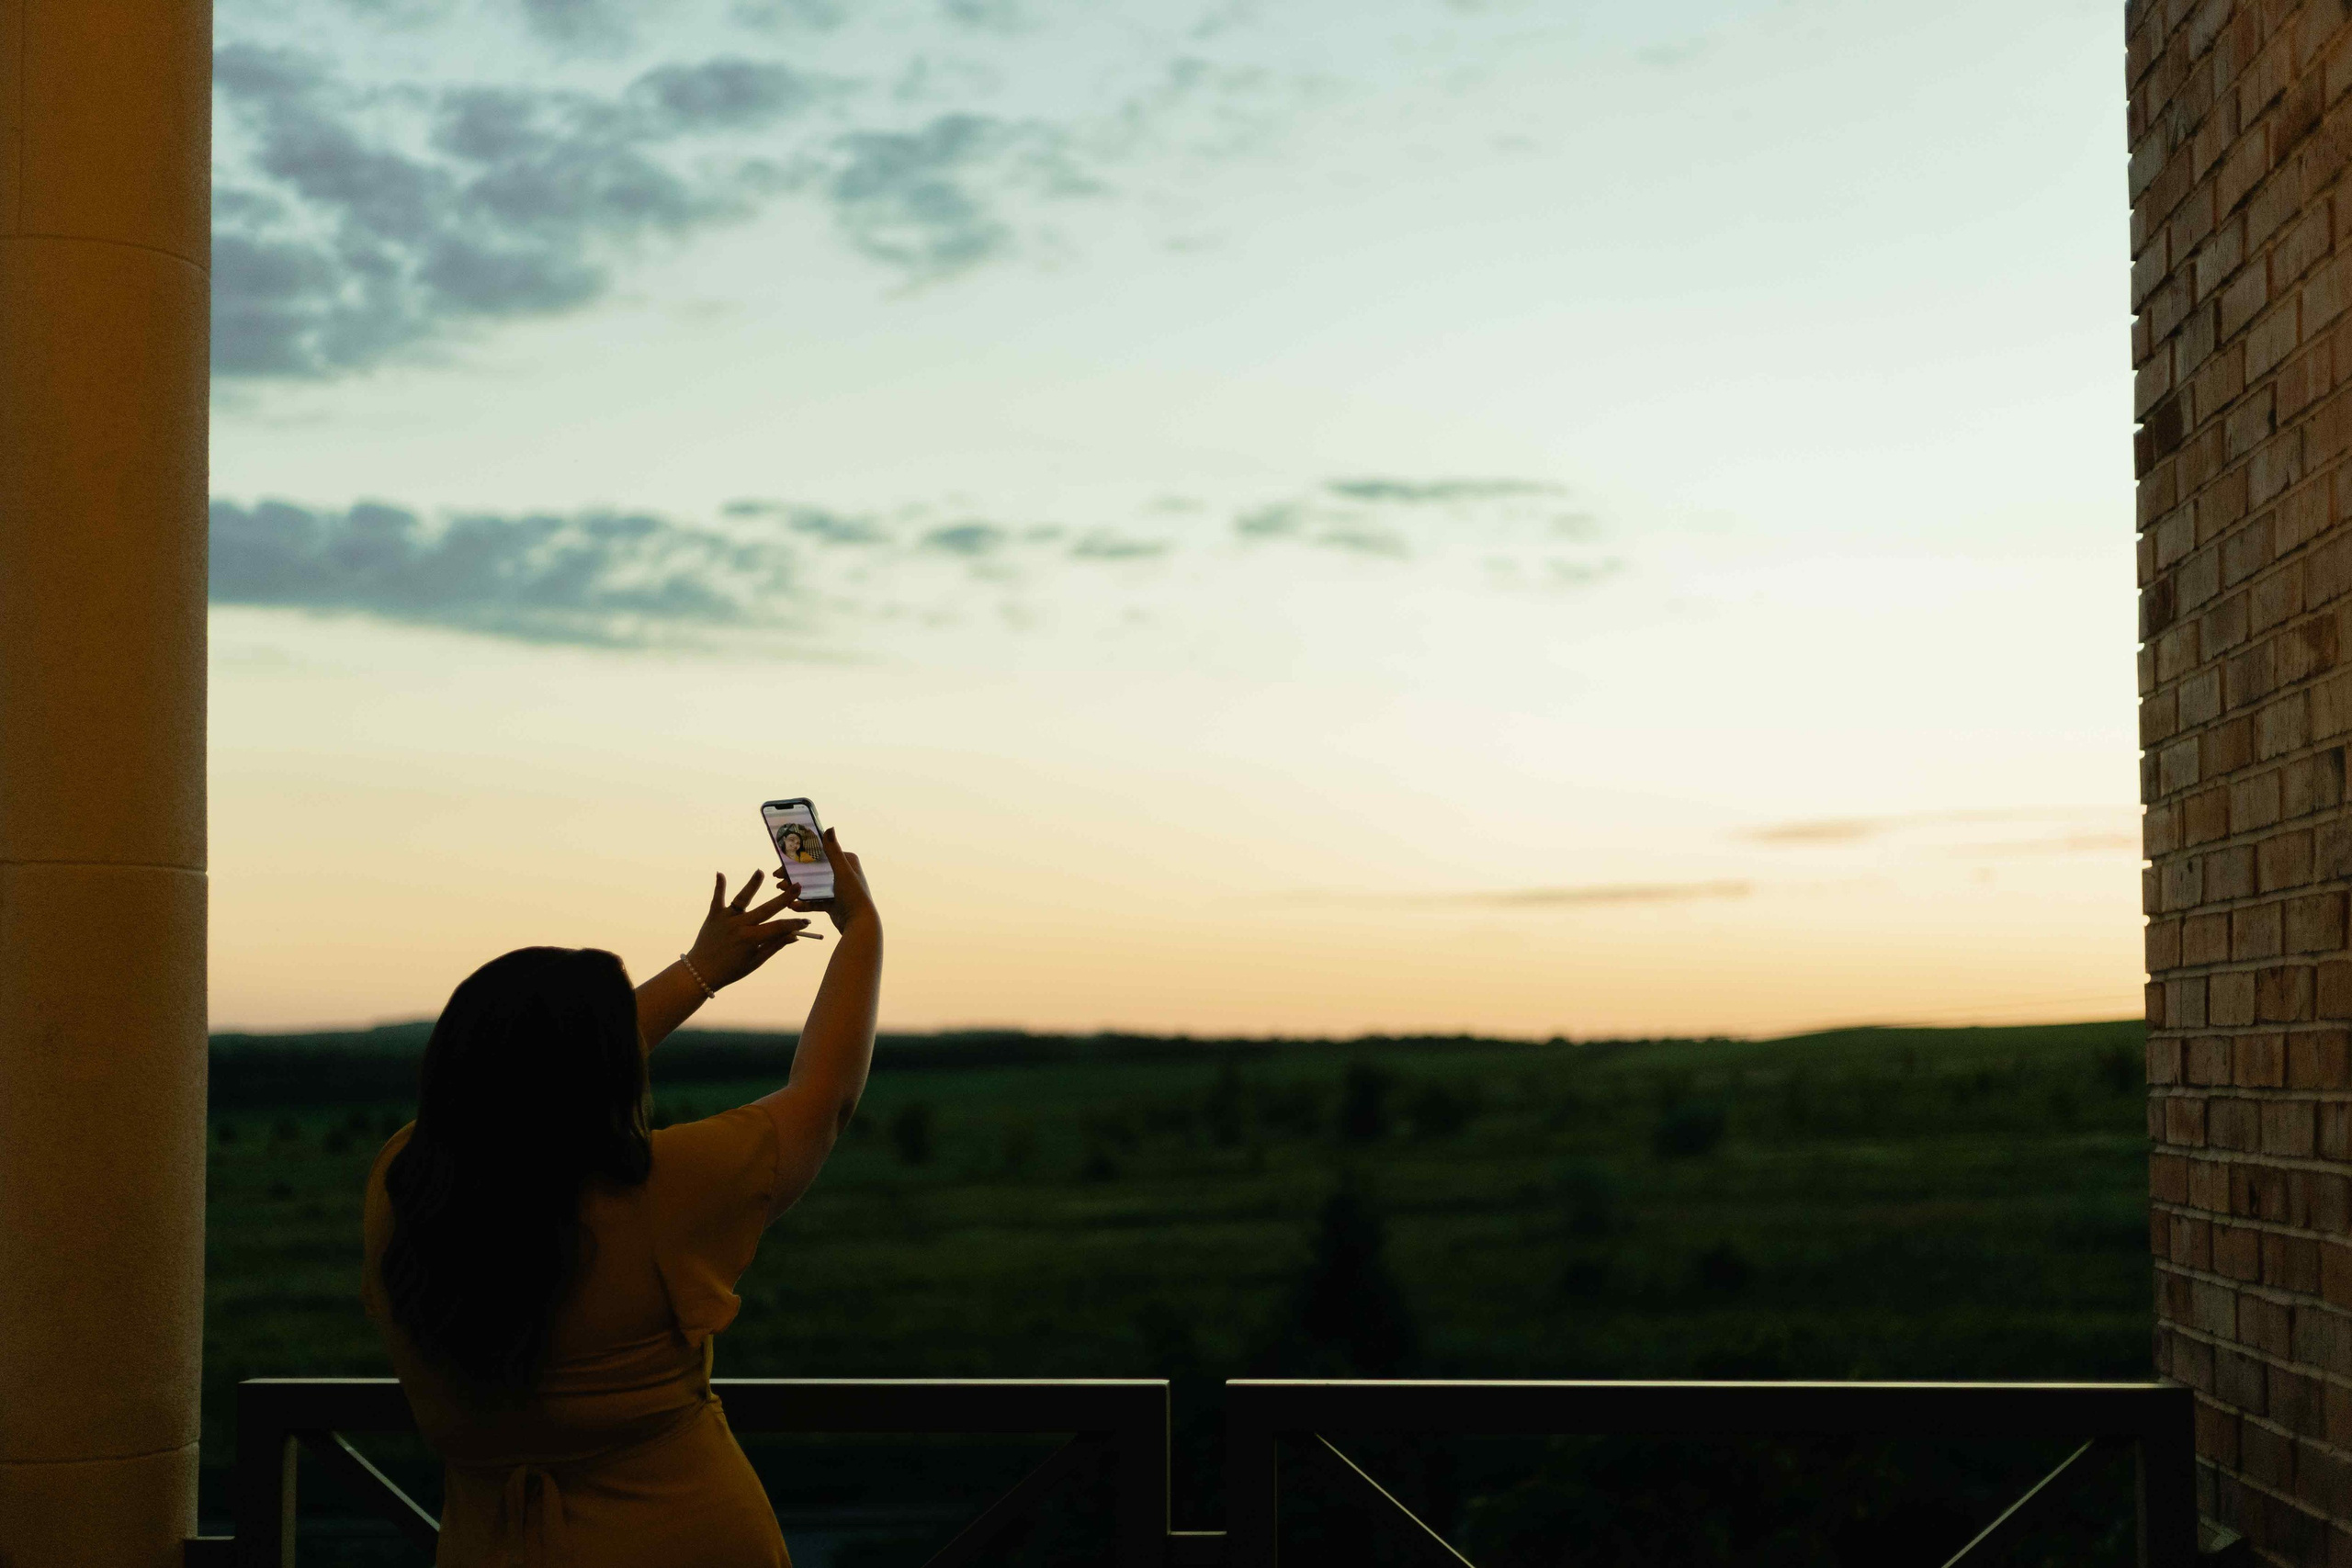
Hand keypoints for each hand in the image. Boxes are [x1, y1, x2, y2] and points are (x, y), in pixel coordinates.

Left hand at [687, 870, 815, 989]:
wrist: (701, 972)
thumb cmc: (732, 970)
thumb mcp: (755, 961)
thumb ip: (774, 946)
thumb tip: (794, 936)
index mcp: (751, 939)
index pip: (779, 927)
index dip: (794, 924)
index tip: (806, 921)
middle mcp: (740, 925)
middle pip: (766, 909)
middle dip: (784, 898)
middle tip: (797, 886)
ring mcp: (726, 919)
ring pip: (742, 899)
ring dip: (752, 885)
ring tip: (760, 872)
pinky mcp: (714, 916)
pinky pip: (717, 899)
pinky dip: (719, 887)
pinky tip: (720, 873)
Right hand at [782, 828, 876, 935]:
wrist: (859, 924)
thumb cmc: (853, 895)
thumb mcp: (842, 871)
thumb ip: (833, 851)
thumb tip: (830, 828)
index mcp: (846, 861)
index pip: (819, 855)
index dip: (800, 857)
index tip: (783, 862)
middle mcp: (842, 873)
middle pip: (813, 871)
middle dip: (795, 875)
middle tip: (778, 879)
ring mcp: (836, 888)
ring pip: (811, 885)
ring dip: (796, 888)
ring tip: (781, 891)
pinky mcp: (832, 903)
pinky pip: (814, 900)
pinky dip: (803, 903)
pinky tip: (792, 905)